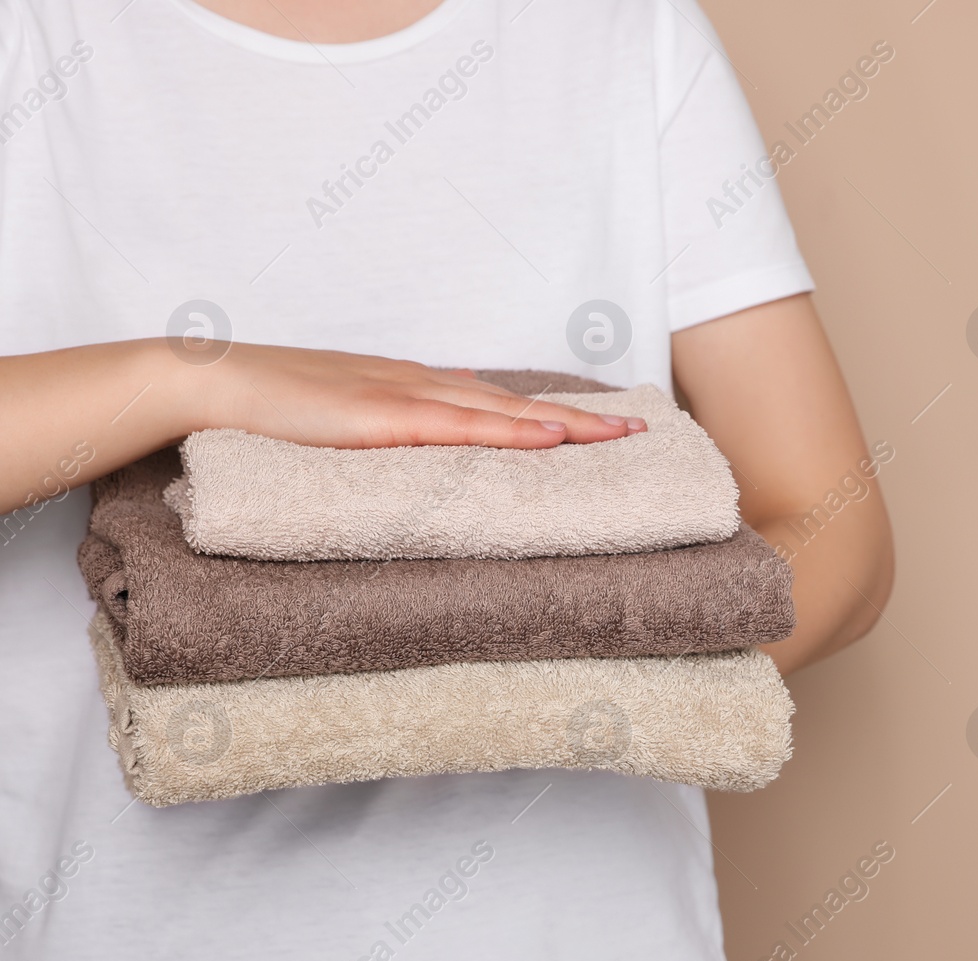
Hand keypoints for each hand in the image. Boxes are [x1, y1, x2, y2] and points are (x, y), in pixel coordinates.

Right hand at [183, 344, 645, 448]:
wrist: (212, 380)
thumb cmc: (274, 400)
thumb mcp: (348, 409)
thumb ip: (397, 418)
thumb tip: (446, 418)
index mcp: (414, 385)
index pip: (498, 402)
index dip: (551, 414)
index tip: (601, 425)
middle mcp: (420, 384)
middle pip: (515, 403)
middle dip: (580, 419)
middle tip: (640, 429)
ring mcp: (402, 397)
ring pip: (501, 412)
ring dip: (563, 425)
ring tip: (618, 436)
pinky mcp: (380, 418)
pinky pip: (458, 428)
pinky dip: (508, 432)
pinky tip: (547, 439)